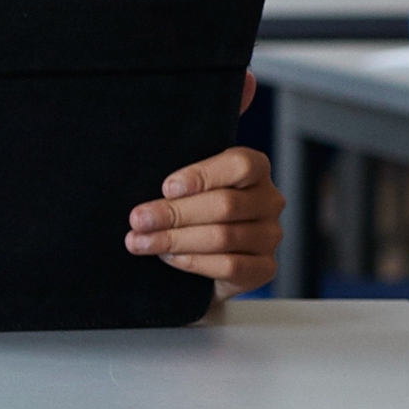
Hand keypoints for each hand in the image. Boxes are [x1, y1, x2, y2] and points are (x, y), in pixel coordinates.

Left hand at [125, 142, 283, 295]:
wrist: (201, 258)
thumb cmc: (189, 208)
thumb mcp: (184, 182)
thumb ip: (180, 170)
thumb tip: (165, 140)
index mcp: (255, 169)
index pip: (239, 165)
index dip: (202, 176)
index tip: (166, 187)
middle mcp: (269, 200)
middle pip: (225, 205)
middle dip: (174, 213)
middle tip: (138, 219)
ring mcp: (270, 235)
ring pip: (224, 237)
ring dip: (175, 240)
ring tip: (141, 242)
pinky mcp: (264, 268)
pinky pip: (231, 266)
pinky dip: (194, 262)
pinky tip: (169, 257)